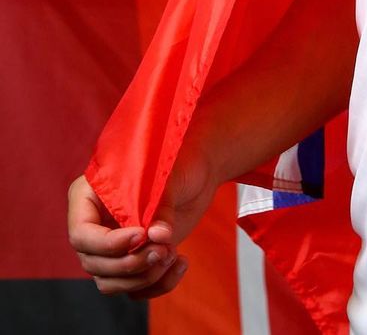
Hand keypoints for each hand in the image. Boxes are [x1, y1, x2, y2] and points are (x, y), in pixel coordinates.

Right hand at [67, 140, 217, 298]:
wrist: (198, 169)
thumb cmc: (177, 162)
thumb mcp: (167, 178)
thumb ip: (159, 208)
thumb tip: (158, 236)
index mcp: (88, 197)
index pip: (82, 234)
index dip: (108, 243)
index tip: (141, 235)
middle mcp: (95, 225)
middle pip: (94, 263)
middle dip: (131, 263)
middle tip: (164, 249)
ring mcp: (113, 246)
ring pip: (111, 281)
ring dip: (143, 276)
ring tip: (172, 253)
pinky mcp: (134, 260)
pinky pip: (135, 289)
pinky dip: (157, 284)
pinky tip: (181, 263)